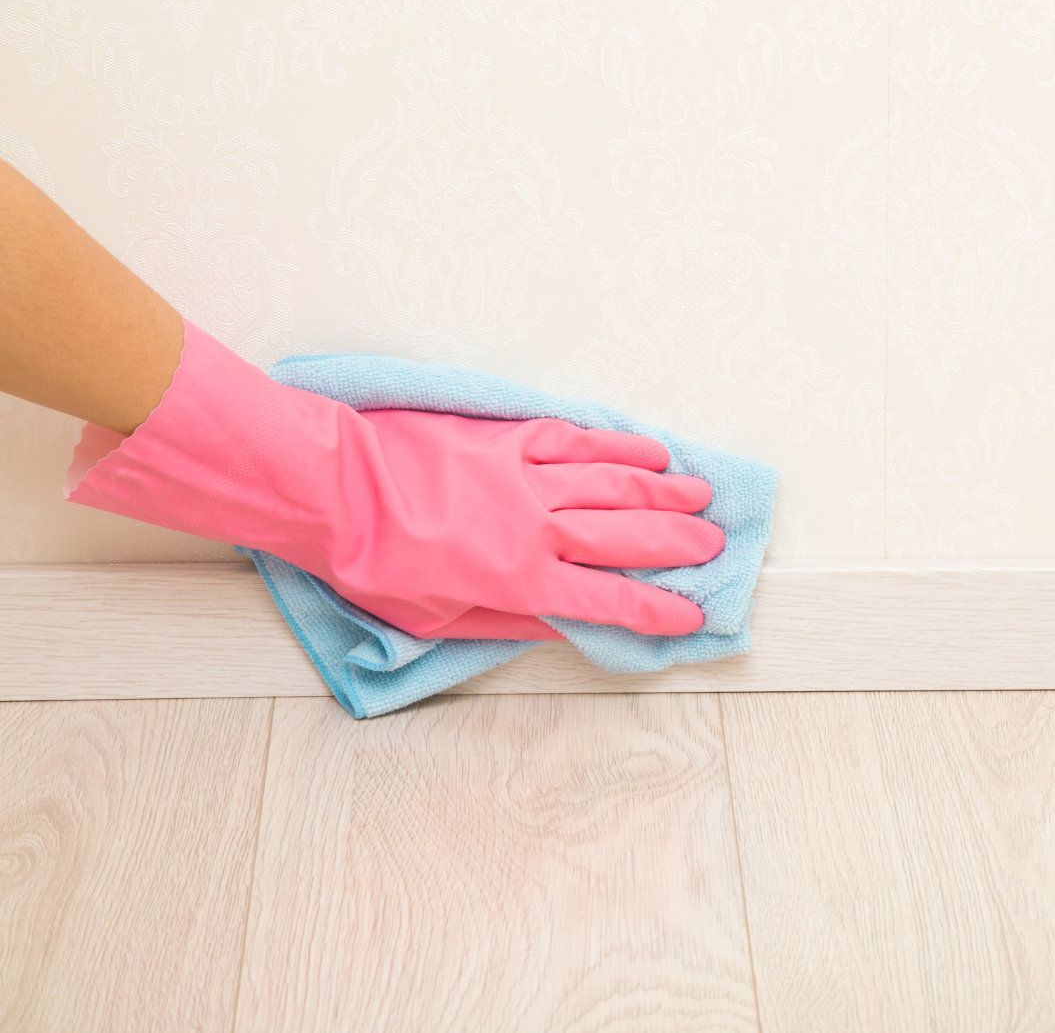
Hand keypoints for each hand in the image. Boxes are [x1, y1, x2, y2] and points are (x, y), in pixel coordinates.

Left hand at [67, 323, 722, 638]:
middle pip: (628, 536)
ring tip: (701, 496)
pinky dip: (619, 445)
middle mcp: (537, 529)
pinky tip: (650, 449)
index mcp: (520, 582)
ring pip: (615, 483)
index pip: (609, 600)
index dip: (658, 608)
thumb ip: (508, 620)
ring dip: (664, 491)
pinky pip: (578, 441)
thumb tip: (564, 622)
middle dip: (679, 543)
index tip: (694, 612)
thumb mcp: (437, 617)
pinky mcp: (510, 439)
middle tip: (715, 546)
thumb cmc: (373, 567)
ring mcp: (527, 478)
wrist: (331, 492)